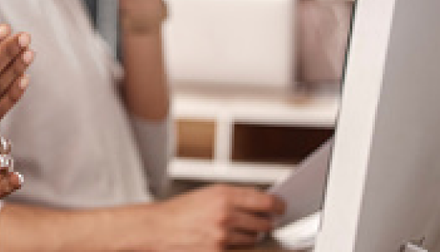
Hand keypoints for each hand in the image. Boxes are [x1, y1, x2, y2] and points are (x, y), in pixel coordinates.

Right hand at [150, 184, 285, 249]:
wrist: (157, 229)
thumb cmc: (179, 211)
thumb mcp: (207, 194)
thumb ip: (235, 195)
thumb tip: (261, 197)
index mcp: (223, 195)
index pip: (266, 201)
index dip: (278, 206)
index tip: (281, 208)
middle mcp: (225, 214)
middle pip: (264, 222)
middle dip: (264, 223)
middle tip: (259, 221)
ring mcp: (223, 235)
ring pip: (254, 239)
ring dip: (250, 236)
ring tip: (233, 231)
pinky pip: (241, 250)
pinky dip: (238, 247)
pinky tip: (226, 240)